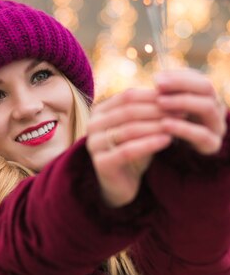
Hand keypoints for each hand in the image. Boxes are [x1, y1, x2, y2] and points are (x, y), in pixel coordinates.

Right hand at [86, 89, 171, 206]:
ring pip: (129, 130)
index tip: (179, 97)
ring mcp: (94, 145)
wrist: (121, 184)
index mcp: (99, 111)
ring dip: (156, 126)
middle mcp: (92, 126)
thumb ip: (148, 109)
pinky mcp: (101, 163)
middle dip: (158, 110)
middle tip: (182, 111)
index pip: (128, 96)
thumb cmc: (133, 150)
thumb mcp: (140, 126)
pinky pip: (128, 151)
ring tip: (178, 125)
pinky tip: (167, 141)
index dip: (154, 96)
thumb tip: (174, 90)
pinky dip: (149, 144)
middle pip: (128, 112)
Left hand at [155, 69, 226, 154]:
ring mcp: (218, 126)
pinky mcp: (212, 145)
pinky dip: (182, 127)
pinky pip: (201, 134)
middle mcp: (217, 108)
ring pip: (207, 107)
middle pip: (207, 88)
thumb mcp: (171, 109)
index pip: (199, 78)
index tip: (156, 79)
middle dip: (181, 85)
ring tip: (160, 103)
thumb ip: (167, 94)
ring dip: (182, 102)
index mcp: (209, 97)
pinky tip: (164, 124)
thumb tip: (157, 79)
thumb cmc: (173, 128)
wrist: (180, 160)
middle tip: (158, 88)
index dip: (179, 77)